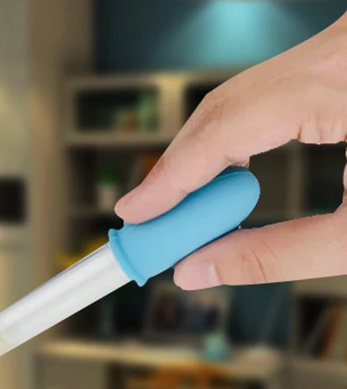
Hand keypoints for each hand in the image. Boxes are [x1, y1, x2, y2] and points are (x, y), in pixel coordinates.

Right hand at [114, 12, 346, 289]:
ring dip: (207, 160)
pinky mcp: (346, 58)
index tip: (134, 217)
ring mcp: (344, 45)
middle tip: (151, 230)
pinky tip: (229, 183)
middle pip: (224, 107)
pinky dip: (241, 141)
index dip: (170, 178)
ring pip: (244, 98)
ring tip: (187, 219)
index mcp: (344, 81)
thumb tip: (198, 270)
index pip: (225, 127)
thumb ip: (274, 255)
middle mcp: (340, 47)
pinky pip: (271, 94)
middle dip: (180, 172)